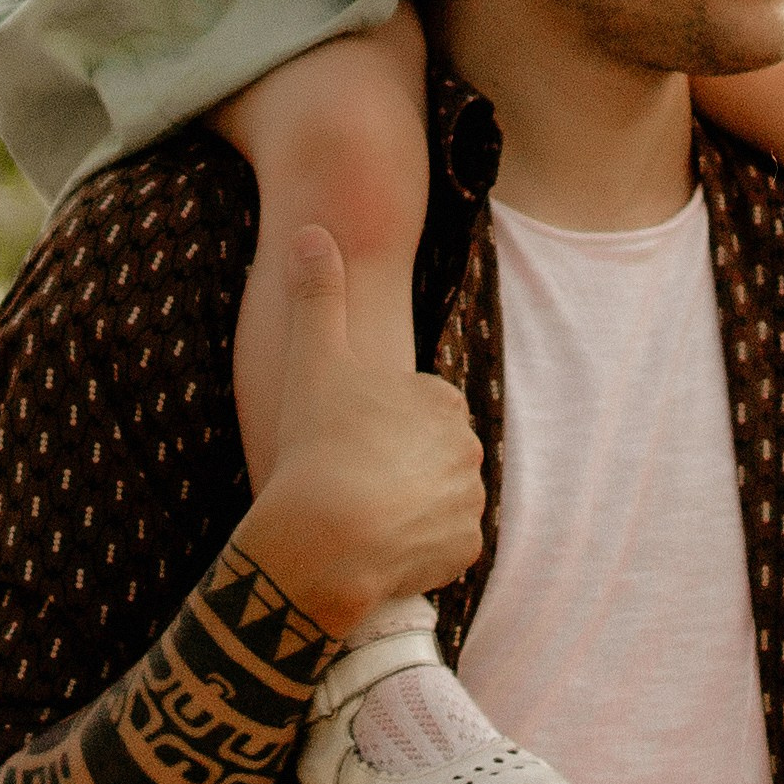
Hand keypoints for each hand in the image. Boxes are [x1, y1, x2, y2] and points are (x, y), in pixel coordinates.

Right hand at [233, 232, 486, 639]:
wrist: (325, 539)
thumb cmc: (318, 444)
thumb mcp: (312, 359)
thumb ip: (317, 294)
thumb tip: (313, 231)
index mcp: (441, 401)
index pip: (415, 410)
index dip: (374, 426)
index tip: (343, 441)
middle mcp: (468, 447)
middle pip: (427, 457)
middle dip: (394, 468)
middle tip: (346, 481)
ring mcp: (470, 501)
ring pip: (434, 502)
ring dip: (406, 509)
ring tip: (357, 517)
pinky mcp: (465, 550)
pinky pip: (440, 548)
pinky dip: (414, 552)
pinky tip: (377, 549)